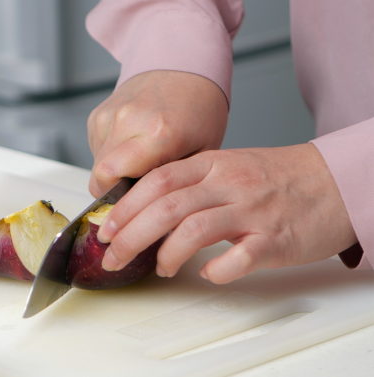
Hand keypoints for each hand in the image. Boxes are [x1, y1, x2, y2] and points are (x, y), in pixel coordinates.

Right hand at [87, 70, 227, 197]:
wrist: (184, 64)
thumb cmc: (198, 108)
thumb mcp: (201, 152)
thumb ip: (175, 183)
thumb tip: (155, 213)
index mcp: (158, 133)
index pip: (110, 179)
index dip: (116, 201)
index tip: (127, 211)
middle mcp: (128, 121)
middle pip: (99, 175)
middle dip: (113, 190)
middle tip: (134, 195)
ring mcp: (110, 115)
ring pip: (96, 163)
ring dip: (112, 173)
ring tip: (140, 164)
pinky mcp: (99, 114)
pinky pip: (96, 148)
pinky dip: (110, 155)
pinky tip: (132, 146)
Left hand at [97, 144, 357, 283]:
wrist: (334, 180)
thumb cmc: (275, 177)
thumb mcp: (226, 166)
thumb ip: (187, 182)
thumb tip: (141, 208)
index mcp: (211, 164)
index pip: (156, 181)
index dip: (125, 207)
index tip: (105, 230)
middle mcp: (228, 184)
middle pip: (166, 208)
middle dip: (131, 236)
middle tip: (113, 257)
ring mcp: (251, 211)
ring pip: (194, 230)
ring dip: (167, 254)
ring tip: (160, 267)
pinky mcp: (275, 239)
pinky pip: (239, 258)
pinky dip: (216, 270)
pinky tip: (208, 274)